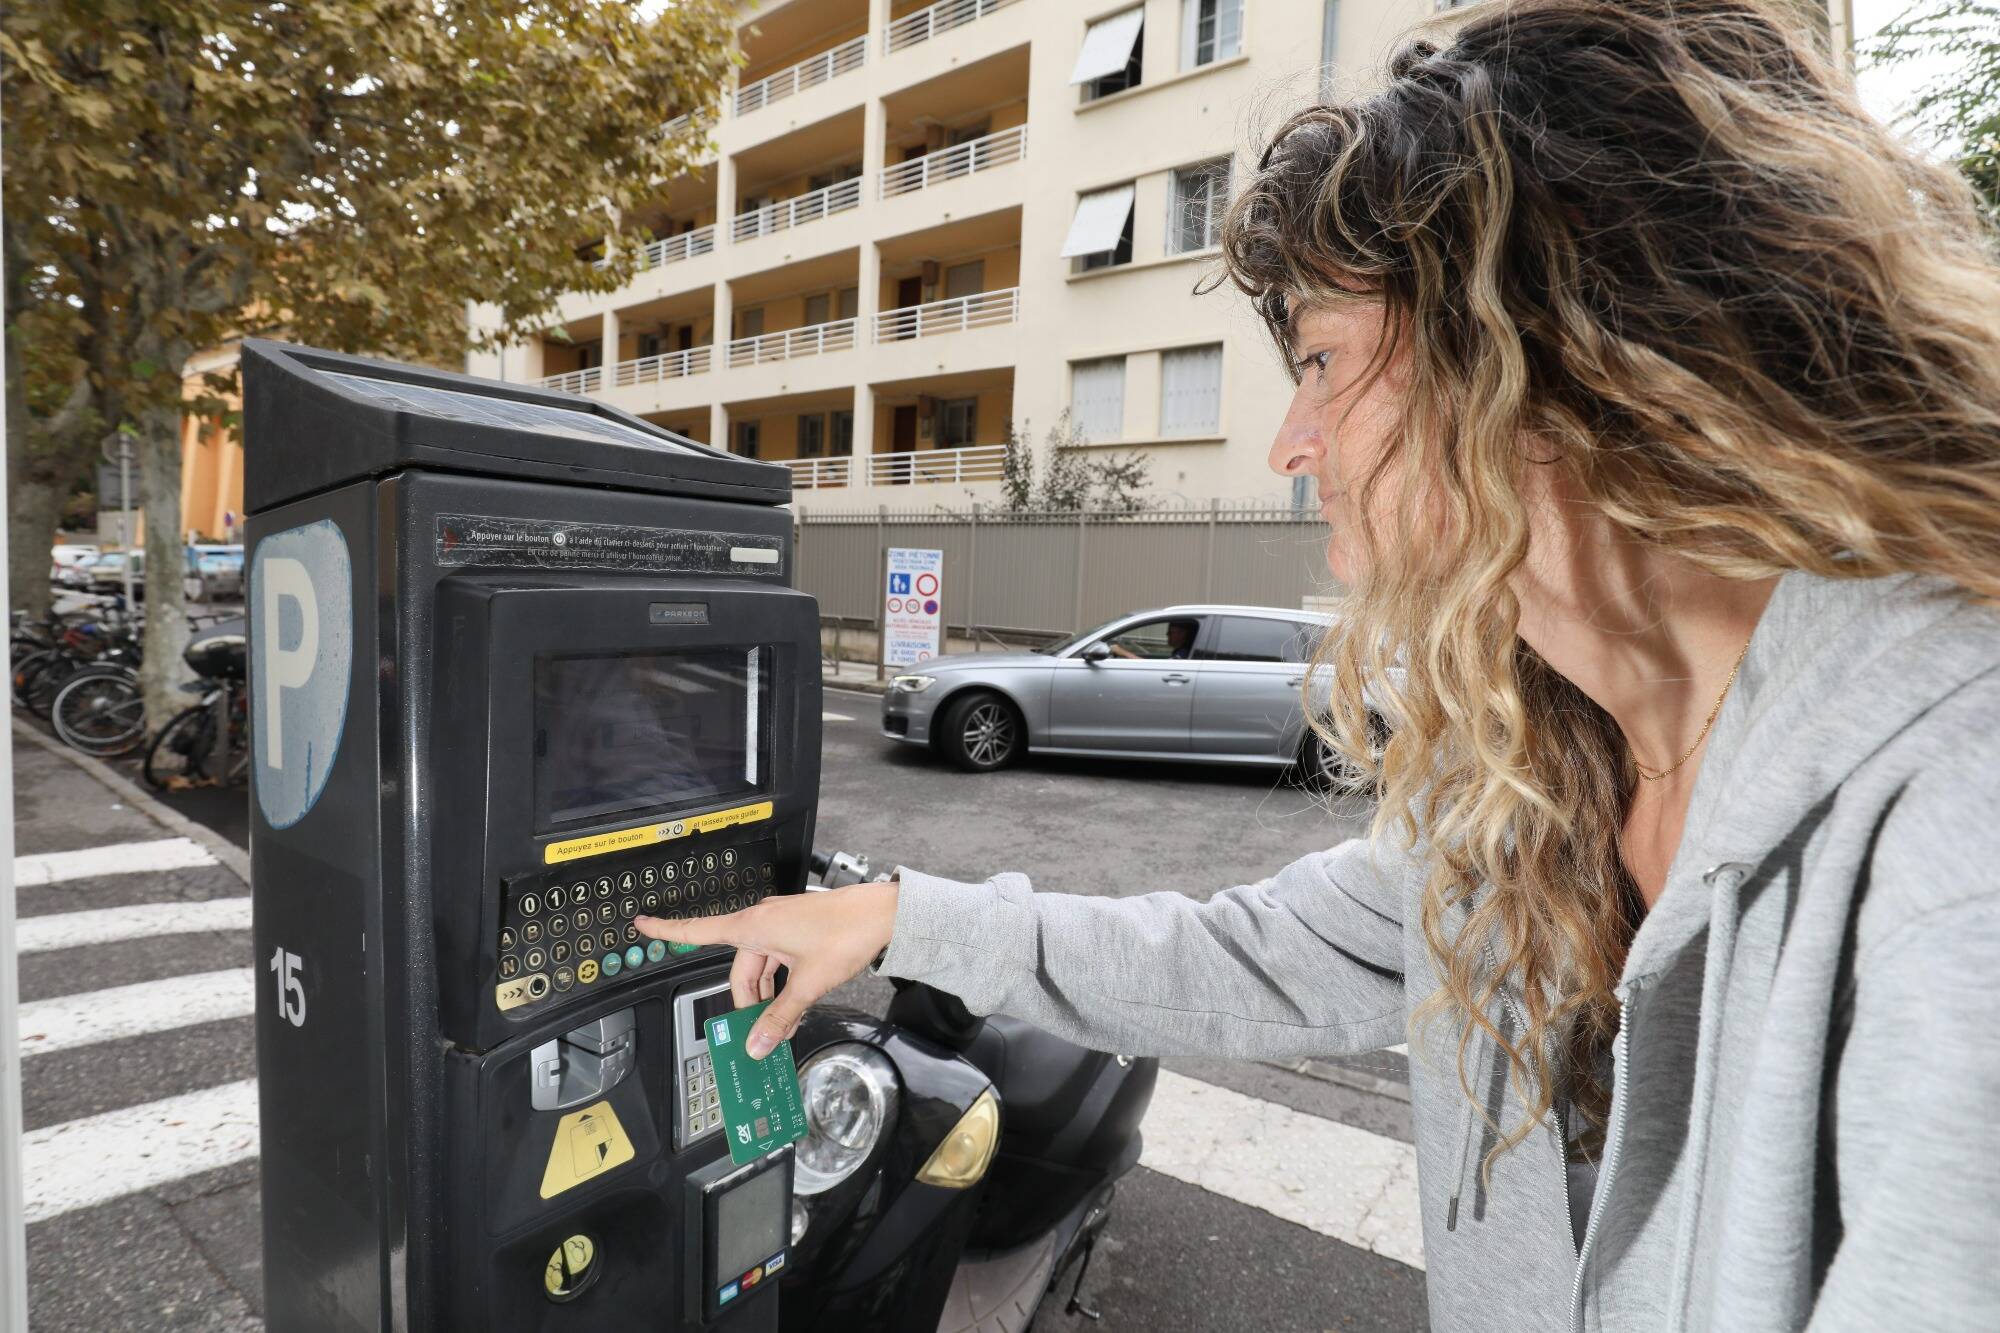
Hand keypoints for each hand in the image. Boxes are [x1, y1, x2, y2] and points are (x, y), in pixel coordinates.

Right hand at [634, 879, 899, 1058]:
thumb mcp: (809, 983)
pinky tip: (795, 1005)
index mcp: (754, 926)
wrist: (884, 913)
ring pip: (760, 967)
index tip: (641, 924)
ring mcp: (780, 923)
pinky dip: (782, 983)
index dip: (669, 930)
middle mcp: (762, 921)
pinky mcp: (797, 929)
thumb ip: (780, 1015)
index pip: (700, 930)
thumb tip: (756, 1044)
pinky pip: (777, 960)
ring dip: (768, 996)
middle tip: (763, 1034)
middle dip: (749, 1002)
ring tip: (786, 1025)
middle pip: (739, 968)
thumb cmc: (846, 935)